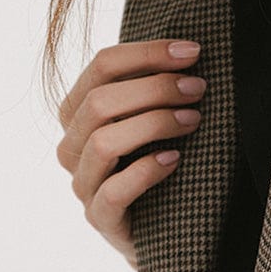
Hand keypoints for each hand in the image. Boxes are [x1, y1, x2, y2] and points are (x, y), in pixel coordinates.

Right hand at [56, 38, 206, 268]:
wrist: (162, 224)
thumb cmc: (155, 154)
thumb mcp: (147, 112)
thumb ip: (151, 82)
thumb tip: (188, 47)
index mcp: (78, 108)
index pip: (103, 64)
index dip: (148, 52)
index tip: (192, 51)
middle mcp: (71, 144)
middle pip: (101, 101)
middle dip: (155, 88)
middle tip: (198, 88)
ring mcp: (82, 183)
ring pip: (103, 142)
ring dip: (153, 124)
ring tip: (193, 120)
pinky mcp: (99, 218)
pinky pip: (112, 193)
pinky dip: (145, 171)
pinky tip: (174, 160)